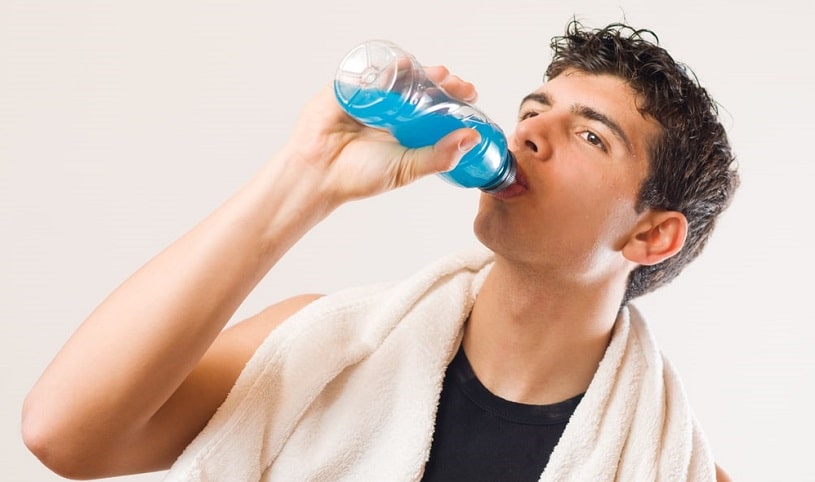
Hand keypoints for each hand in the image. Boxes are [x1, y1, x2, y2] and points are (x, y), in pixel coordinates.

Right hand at [278, 66, 481, 205]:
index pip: (433, 111)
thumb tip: (471, 139)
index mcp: (403, 133)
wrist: (318, 173)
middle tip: (458, 84)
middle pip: (420, 91)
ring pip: (399, 80)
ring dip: (421, 73)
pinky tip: (406, 65)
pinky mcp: (349, 89)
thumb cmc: (358, 177)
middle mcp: (389, 114)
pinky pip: (371, 74)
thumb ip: (439, 155)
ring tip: (440, 74)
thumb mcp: (408, 168)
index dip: (452, 102)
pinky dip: (389, 68)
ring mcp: (369, 100)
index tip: (470, 96)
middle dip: (441, 85)